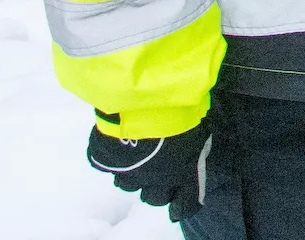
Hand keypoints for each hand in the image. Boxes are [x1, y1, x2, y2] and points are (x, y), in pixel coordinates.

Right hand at [87, 119, 211, 222]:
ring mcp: (128, 174)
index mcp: (183, 175)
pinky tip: (117, 144)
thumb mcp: (198, 129)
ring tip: (136, 154)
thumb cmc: (181, 110)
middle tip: (157, 169)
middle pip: (155, 198)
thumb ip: (195, 149)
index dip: (181, 205)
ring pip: (129, 184)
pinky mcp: (105, 162)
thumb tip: (192, 154)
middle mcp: (156, 182)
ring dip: (134, 172)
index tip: (179, 204)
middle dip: (156, 186)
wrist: (146, 100)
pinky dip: (111, 158)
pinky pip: (107, 166)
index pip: (185, 205)